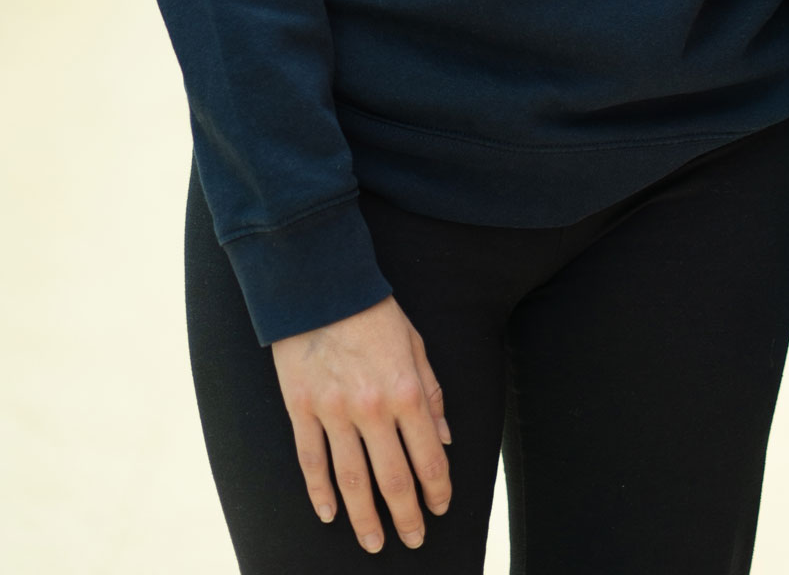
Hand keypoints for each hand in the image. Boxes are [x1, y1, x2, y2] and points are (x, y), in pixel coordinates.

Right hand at [271, 296, 452, 553]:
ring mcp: (334, 412)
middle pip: (392, 477)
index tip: (440, 509)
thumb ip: (432, 393)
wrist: (322, 287)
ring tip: (374, 543)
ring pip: (351, 480)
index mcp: (406, 390)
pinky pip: (311, 461)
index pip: (428, 455)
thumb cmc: (375, 313)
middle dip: (406, 514)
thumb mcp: (416, 344)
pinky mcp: (302, 410)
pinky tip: (329, 514)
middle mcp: (372, 408)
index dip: (436, 488)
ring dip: (364, 517)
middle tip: (413, 540)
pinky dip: (319, 492)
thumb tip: (445, 438)